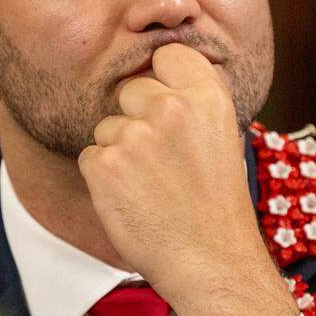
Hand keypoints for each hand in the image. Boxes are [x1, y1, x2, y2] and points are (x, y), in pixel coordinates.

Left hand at [78, 43, 296, 315]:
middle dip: (137, 117)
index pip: (168, 54)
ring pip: (107, 125)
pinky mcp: (105, 165)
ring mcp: (135, 136)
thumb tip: (165, 66)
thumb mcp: (224, 136)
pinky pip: (91, 155)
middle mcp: (171, 108)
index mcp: (207, 97)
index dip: (163, 77)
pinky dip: (104, 177)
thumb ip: (197, 99)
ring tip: (151, 185)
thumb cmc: (218, 203)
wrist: (210, 261)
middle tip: (162, 159)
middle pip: (131, 88)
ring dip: (119, 151)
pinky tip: (132, 198)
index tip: (168, 102)